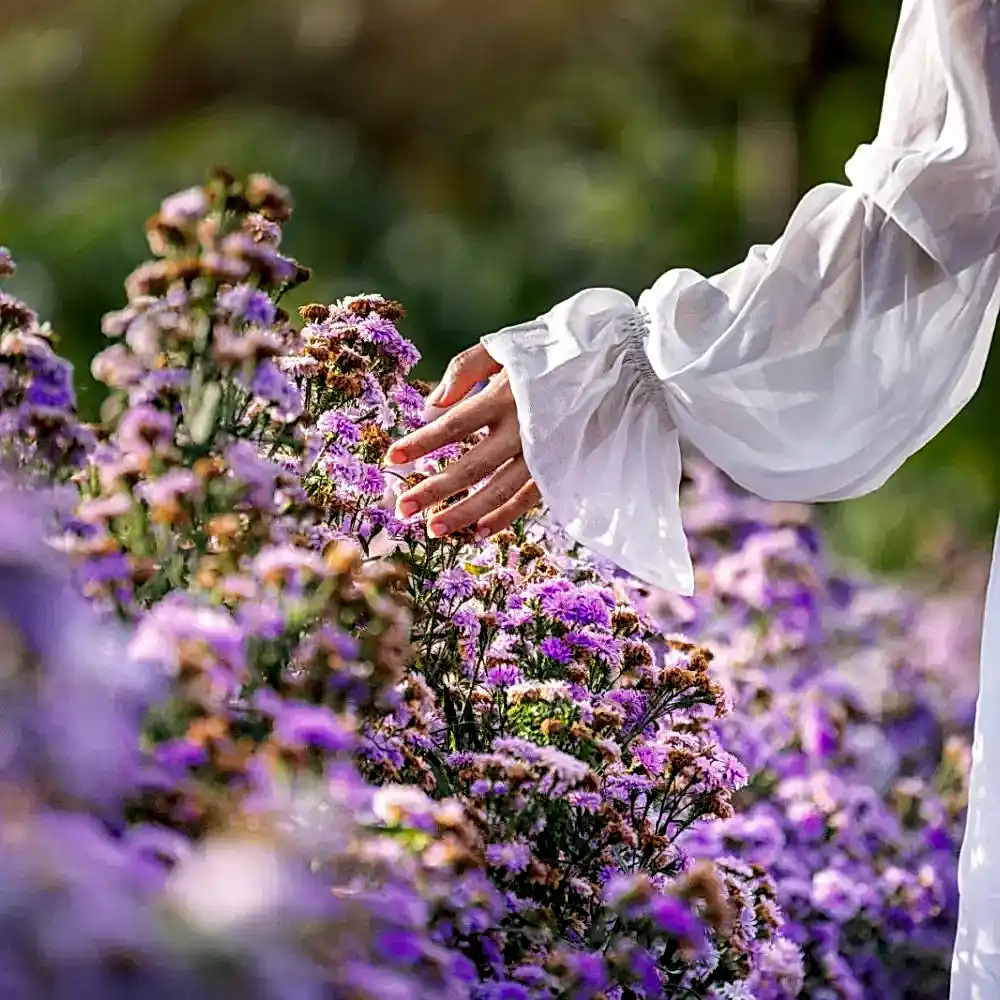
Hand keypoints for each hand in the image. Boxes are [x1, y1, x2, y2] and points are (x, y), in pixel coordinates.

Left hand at [385, 345, 541, 538]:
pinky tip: (477, 532)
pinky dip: (505, 517)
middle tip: (402, 509)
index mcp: (505, 395)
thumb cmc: (549, 353)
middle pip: (472, 466)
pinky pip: (529, 498)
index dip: (423, 442)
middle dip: (435, 489)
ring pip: (500, 490)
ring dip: (465, 513)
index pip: (455, 424)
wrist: (610, 364)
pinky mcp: (560, 466)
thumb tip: (432, 405)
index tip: (393, 456)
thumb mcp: (506, 347)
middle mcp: (523, 428)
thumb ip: (465, 368)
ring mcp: (544, 452)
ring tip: (433, 529)